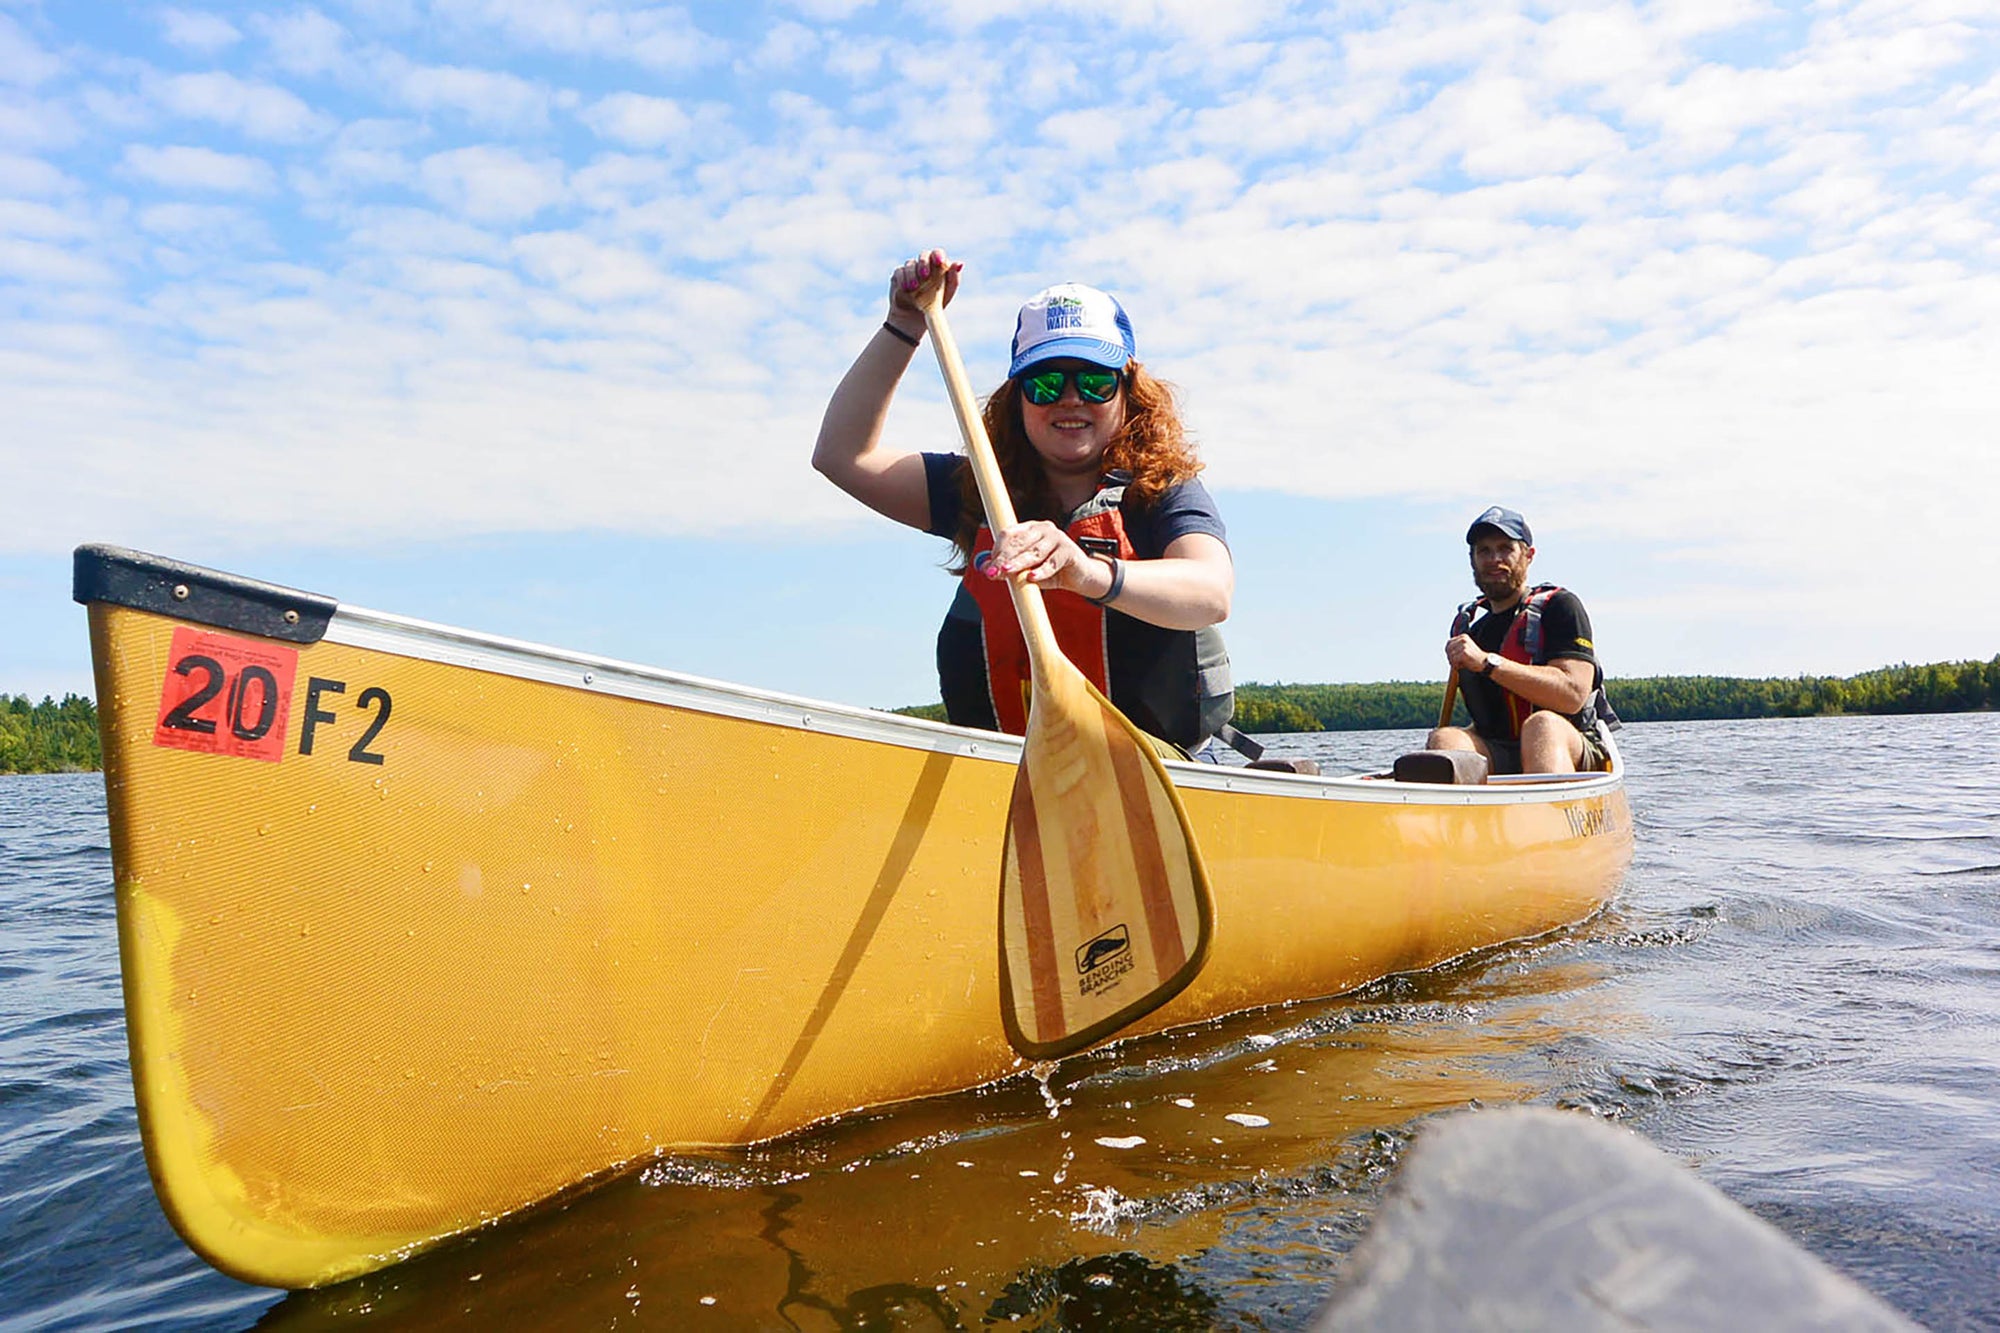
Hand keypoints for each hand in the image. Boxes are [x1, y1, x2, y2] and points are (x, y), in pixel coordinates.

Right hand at [887, 248, 960, 333]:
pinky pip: (899, 272)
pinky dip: (903, 279)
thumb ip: (954, 278)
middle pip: (923, 255)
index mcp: (937, 266)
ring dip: (912, 274)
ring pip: (910, 264)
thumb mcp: (947, 293)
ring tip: (914, 287)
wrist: (915, 319)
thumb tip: (960, 263)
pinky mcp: (898, 275)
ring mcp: (910, 269)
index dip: (938, 255)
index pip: (937, 253)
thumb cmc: (935, 304)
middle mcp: (924, 264)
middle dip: (924, 263)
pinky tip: (907, 289)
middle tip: (925, 275)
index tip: (939, 262)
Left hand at [985, 521, 1101, 594]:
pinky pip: (1052, 562)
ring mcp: (1058, 537)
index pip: (1009, 534)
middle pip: (1019, 542)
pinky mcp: (1069, 551)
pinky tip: (1031, 577)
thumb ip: (1008, 568)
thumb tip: (984, 568)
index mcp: (1030, 529)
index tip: (989, 567)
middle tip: (993, 572)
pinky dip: (1041, 571)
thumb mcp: (1026, 570)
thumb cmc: (1050, 571)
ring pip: (1034, 552)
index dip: (997, 550)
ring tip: (1006, 572)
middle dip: (1004, 558)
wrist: (1080, 577)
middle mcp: (1043, 529)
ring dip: (1018, 563)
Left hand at [1444, 634, 1487, 673]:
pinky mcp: (1464, 652)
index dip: (1448, 652)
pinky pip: (1454, 660)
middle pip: (1448, 649)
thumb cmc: (1474, 658)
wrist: (1485, 663)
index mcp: (1463, 636)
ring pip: (1450, 656)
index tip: (1452, 658)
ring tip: (1461, 664)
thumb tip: (1446, 650)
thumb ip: (1456, 647)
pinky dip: (1456, 665)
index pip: (1449, 643)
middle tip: (1456, 663)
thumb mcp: (1465, 649)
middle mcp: (1463, 639)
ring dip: (1453, 662)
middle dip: (1450, 657)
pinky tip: (1462, 666)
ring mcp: (1463, 645)